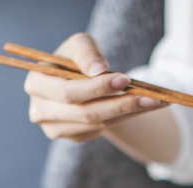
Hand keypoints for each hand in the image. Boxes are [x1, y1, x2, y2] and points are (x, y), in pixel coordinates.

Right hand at [24, 33, 166, 142]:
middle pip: (85, 113)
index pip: (68, 92)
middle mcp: (40, 110)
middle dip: (120, 104)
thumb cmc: (78, 58)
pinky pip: (101, 130)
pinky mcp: (72, 137)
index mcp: (36, 83)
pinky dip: (125, 118)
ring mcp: (55, 128)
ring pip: (97, 124)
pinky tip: (142, 108)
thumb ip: (87, 53)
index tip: (125, 79)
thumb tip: (99, 71)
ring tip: (156, 102)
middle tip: (151, 97)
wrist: (80, 79)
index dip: (97, 88)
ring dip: (129, 113)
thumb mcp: (81, 45)